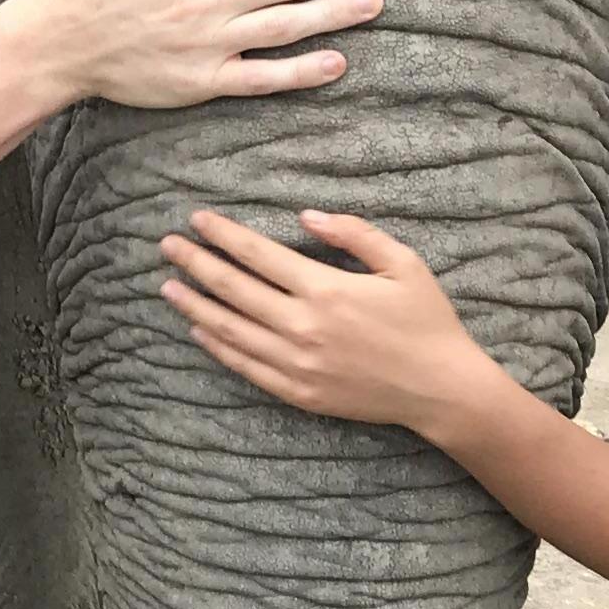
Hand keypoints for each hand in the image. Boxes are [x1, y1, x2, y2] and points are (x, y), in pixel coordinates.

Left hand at [158, 208, 493, 431]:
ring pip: (230, 330)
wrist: (441, 388)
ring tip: (168, 286)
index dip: (223, 235)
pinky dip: (218, 347)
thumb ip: (353, 233)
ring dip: (195, 305)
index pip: (258, 255)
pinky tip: (199, 330)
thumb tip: (306, 215)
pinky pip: (246, 367)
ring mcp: (298, 364)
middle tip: (167, 245)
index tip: (197, 219)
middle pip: (233, 289)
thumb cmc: (426, 320)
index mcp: (326, 289)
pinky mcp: (299, 393)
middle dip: (195, 263)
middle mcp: (303, 326)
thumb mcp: (403, 262)